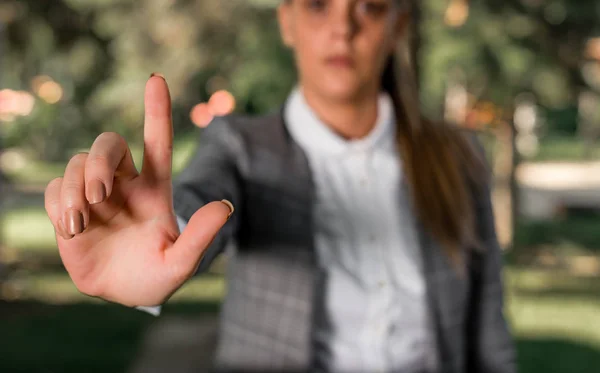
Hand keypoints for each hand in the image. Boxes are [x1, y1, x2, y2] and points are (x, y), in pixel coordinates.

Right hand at [44, 74, 234, 306]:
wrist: (123, 293)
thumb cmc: (157, 276)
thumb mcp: (181, 263)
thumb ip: (200, 238)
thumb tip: (225, 206)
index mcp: (154, 189)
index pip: (158, 143)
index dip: (157, 112)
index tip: (157, 80)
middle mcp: (124, 185)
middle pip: (108, 143)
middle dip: (99, 161)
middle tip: (99, 195)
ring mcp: (95, 196)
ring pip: (77, 164)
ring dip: (75, 189)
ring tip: (79, 224)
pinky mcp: (68, 209)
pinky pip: (55, 189)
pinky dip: (59, 204)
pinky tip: (71, 230)